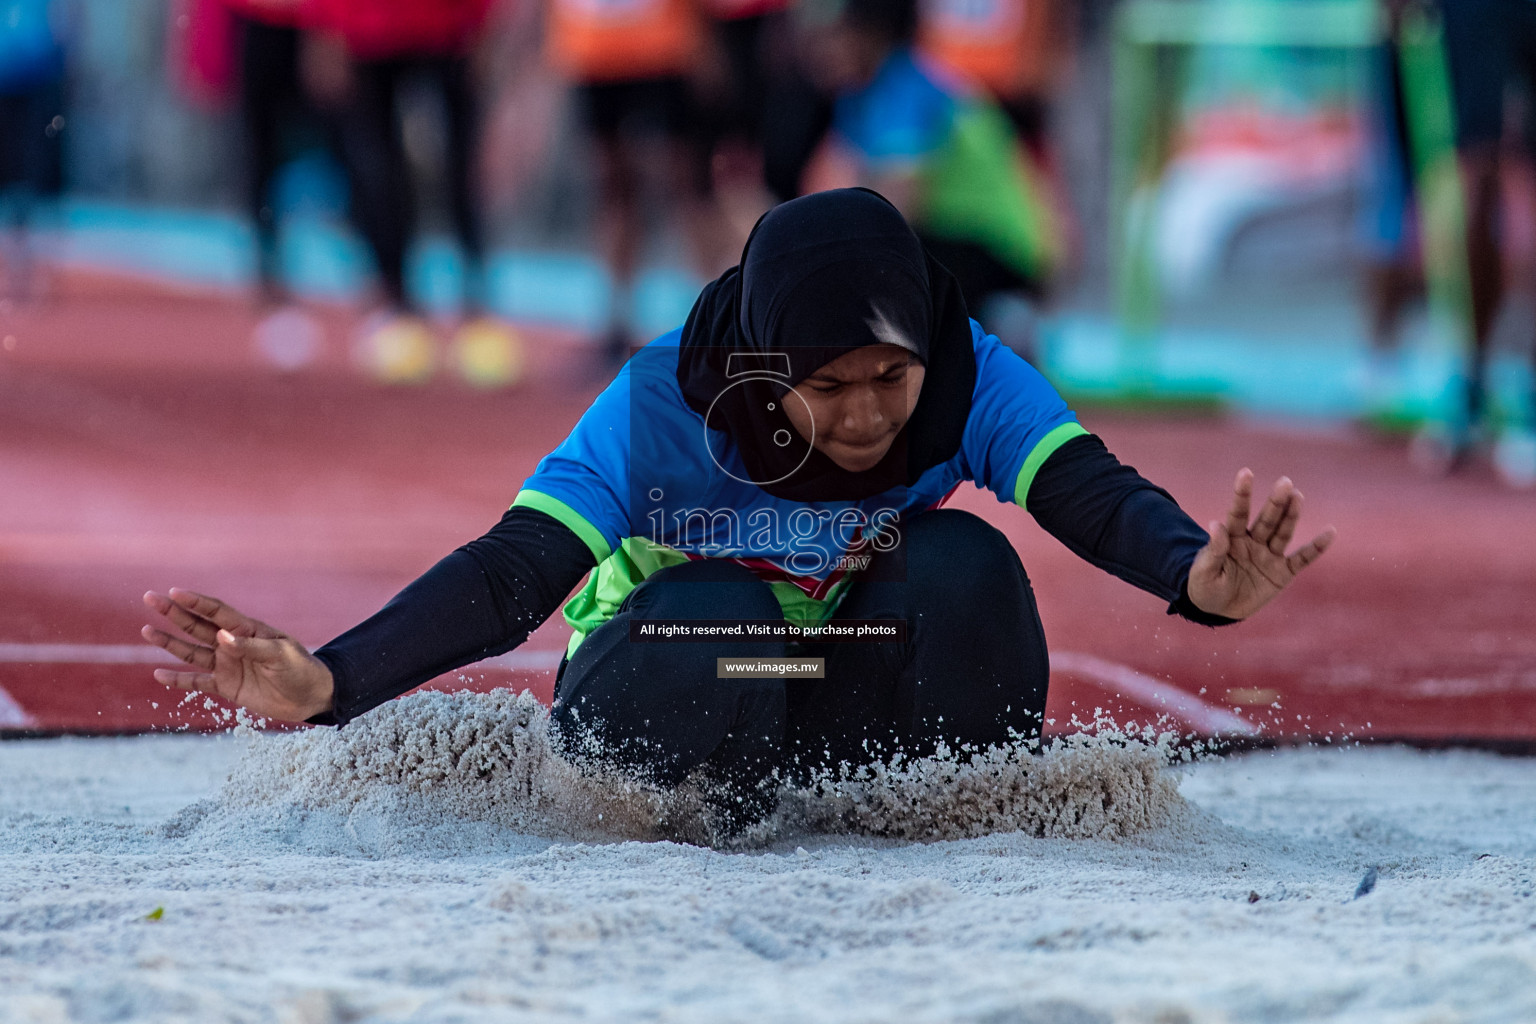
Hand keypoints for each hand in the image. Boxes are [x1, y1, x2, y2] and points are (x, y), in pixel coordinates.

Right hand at [140, 589, 333, 723]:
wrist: (311, 696)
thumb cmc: (300, 669)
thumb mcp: (280, 655)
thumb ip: (250, 647)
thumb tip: (221, 637)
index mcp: (248, 630)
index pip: (217, 612)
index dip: (196, 601)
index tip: (174, 592)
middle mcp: (233, 644)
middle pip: (197, 626)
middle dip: (174, 613)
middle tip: (150, 598)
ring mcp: (228, 664)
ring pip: (192, 651)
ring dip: (169, 642)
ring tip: (146, 630)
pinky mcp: (227, 686)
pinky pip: (197, 681)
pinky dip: (178, 679)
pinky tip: (159, 674)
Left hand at [1186, 469, 1336, 620]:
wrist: (1218, 610)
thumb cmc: (1205, 587)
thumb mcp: (1203, 572)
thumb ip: (1214, 550)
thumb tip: (1216, 524)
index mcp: (1231, 538)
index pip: (1238, 513)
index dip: (1242, 494)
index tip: (1246, 473)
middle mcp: (1253, 542)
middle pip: (1266, 519)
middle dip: (1275, 502)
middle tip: (1284, 482)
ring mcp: (1269, 556)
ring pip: (1283, 533)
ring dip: (1291, 516)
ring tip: (1298, 496)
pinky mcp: (1282, 573)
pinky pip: (1302, 559)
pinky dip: (1316, 548)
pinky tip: (1330, 532)